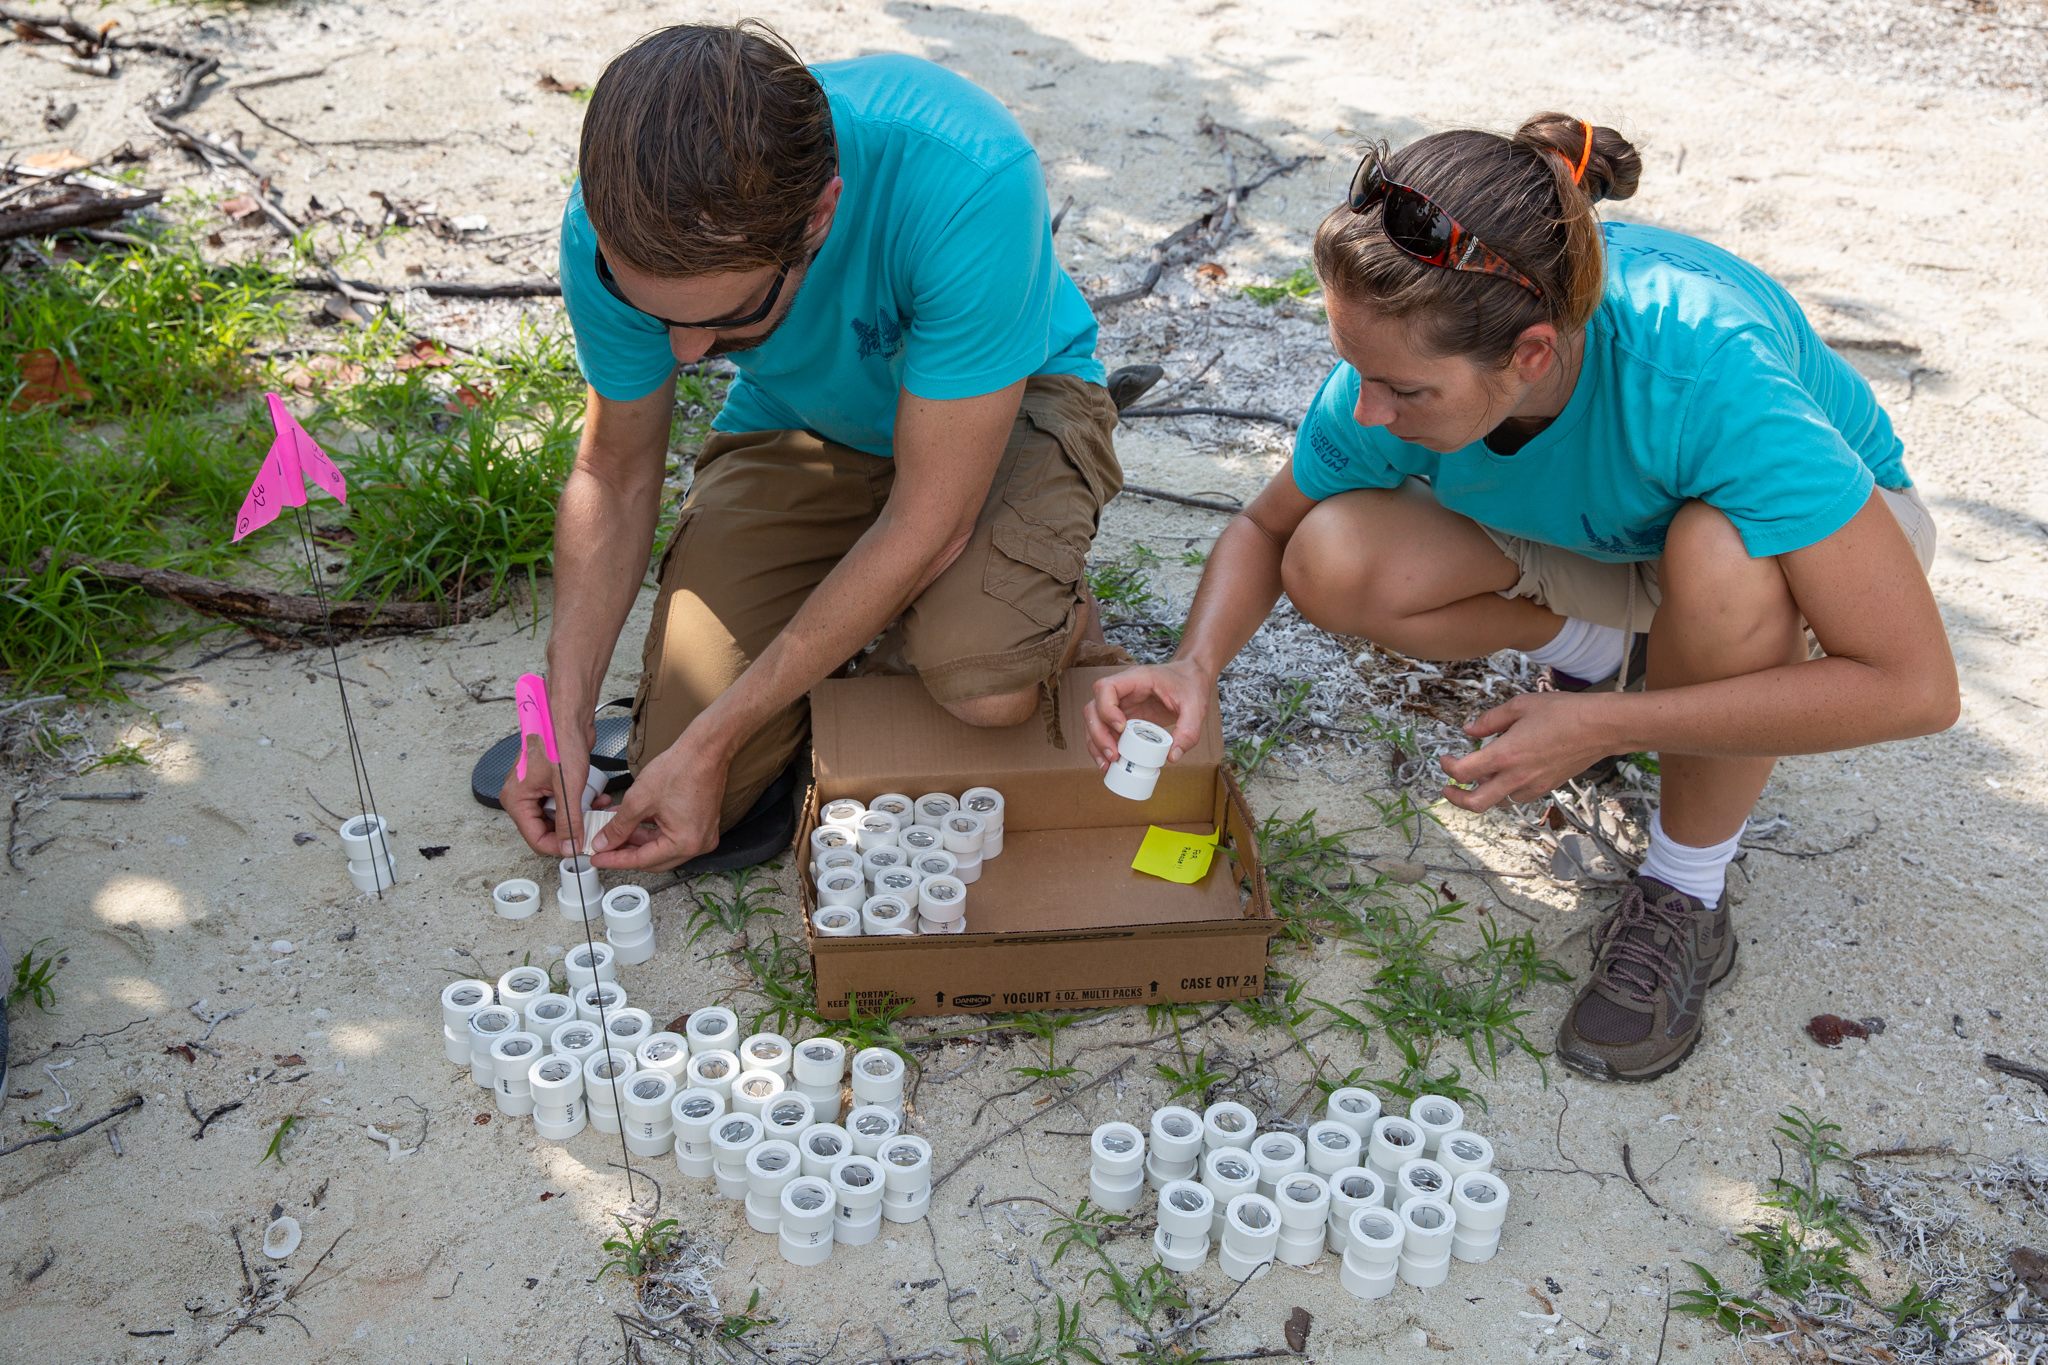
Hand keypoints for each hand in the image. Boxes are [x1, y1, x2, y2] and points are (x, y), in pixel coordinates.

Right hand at [503, 700, 605, 857]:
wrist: (569, 716)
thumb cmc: (559, 741)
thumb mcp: (567, 788)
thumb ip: (568, 821)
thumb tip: (569, 846)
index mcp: (516, 799)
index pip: (535, 838)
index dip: (558, 846)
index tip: (579, 848)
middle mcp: (522, 796)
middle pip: (546, 830)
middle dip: (571, 831)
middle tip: (592, 830)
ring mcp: (536, 789)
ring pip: (558, 818)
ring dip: (578, 817)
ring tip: (597, 811)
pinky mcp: (550, 783)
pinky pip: (564, 804)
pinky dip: (579, 805)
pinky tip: (595, 799)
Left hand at [587, 727, 727, 870]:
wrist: (704, 750)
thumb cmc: (681, 769)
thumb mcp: (639, 800)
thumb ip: (618, 827)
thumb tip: (604, 843)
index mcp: (685, 843)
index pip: (642, 861)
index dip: (615, 860)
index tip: (598, 858)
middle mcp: (698, 845)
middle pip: (653, 859)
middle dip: (626, 853)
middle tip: (604, 848)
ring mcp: (702, 835)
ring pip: (661, 848)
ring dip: (637, 842)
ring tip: (614, 833)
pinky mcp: (700, 825)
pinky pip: (671, 837)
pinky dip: (651, 832)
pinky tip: (633, 824)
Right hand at [1083, 660, 1213, 771]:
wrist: (1191, 679)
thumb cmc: (1190, 686)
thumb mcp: (1196, 706)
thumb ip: (1188, 731)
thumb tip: (1171, 757)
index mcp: (1136, 679)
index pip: (1106, 688)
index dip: (1107, 709)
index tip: (1122, 728)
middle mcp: (1122, 691)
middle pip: (1093, 708)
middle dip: (1098, 734)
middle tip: (1114, 755)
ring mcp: (1120, 705)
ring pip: (1094, 721)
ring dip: (1096, 744)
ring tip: (1108, 765)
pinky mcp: (1123, 718)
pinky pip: (1105, 731)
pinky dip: (1103, 747)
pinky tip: (1110, 764)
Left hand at [1437, 692, 1614, 811]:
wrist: (1600, 728)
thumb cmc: (1564, 713)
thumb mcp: (1520, 706)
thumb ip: (1490, 720)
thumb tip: (1469, 730)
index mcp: (1505, 755)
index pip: (1464, 772)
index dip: (1447, 767)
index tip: (1446, 758)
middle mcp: (1516, 776)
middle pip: (1476, 803)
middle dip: (1456, 798)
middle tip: (1448, 788)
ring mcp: (1533, 786)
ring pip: (1497, 802)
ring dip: (1483, 793)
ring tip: (1481, 776)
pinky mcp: (1546, 788)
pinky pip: (1518, 798)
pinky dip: (1505, 791)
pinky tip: (1506, 774)